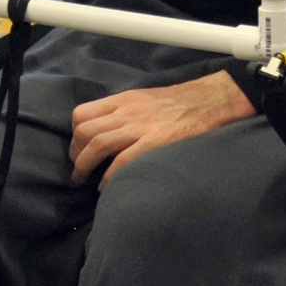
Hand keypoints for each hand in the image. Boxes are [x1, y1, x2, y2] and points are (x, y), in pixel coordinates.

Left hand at [67, 71, 254, 184]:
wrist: (211, 100)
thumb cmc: (181, 102)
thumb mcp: (145, 98)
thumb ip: (125, 111)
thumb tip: (109, 130)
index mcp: (123, 100)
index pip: (82, 113)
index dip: (74, 134)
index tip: (78, 148)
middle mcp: (126, 111)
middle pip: (85, 131)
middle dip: (75, 153)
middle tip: (77, 169)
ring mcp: (139, 127)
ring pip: (97, 145)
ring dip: (84, 165)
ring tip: (83, 180)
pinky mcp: (154, 142)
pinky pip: (122, 160)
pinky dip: (109, 176)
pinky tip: (106, 186)